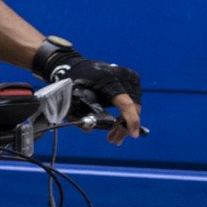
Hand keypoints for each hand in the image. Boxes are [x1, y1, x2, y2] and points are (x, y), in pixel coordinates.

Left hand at [29, 41, 146, 142]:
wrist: (76, 66)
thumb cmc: (73, 82)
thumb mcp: (70, 99)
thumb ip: (78, 115)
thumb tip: (89, 129)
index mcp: (107, 79)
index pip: (125, 103)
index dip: (130, 120)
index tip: (134, 135)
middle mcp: (122, 75)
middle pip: (132, 106)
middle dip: (124, 127)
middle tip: (114, 140)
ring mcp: (129, 75)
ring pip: (135, 104)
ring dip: (125, 122)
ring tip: (113, 136)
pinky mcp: (131, 78)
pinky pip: (133, 99)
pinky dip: (126, 113)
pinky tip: (116, 124)